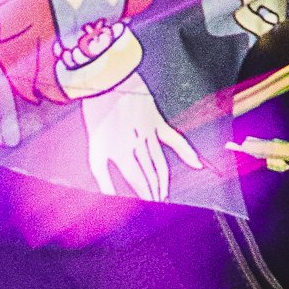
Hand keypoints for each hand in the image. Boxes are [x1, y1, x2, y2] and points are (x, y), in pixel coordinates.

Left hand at [80, 74, 205, 201]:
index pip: (137, 182)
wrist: (107, 81)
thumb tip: (108, 196)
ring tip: (165, 195)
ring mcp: (150, 134)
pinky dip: (187, 152)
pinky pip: (175, 140)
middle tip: (158, 205)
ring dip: (164, 181)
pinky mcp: (157, 121)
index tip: (148, 208)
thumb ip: (102, 175)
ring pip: (161, 163)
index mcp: (121, 152)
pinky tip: (195, 163)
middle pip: (151, 175)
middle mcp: (138, 145)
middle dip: (154, 193)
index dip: (144, 197)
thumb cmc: (97, 110)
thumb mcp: (93, 146)